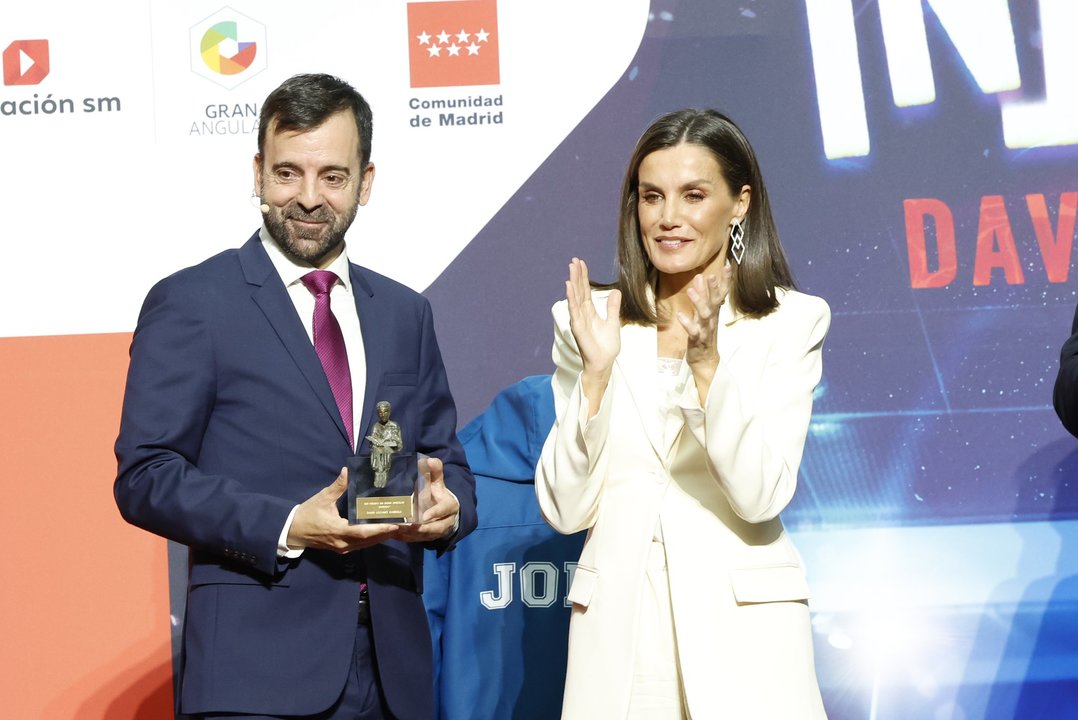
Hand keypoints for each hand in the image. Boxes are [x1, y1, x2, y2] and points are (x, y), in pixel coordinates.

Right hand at [287, 468, 398, 552]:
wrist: (292, 532)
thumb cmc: (307, 514)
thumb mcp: (322, 498)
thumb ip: (337, 487)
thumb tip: (347, 471)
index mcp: (338, 530)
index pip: (363, 532)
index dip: (380, 529)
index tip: (395, 524)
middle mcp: (343, 543)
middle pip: (369, 540)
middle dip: (386, 532)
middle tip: (403, 523)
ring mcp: (343, 548)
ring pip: (367, 544)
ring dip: (381, 536)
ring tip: (397, 526)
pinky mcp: (342, 549)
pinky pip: (361, 545)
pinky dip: (373, 538)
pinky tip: (382, 530)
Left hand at [395, 458, 459, 542]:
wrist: (445, 514)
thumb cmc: (438, 496)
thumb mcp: (438, 483)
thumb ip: (435, 472)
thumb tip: (429, 460)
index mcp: (449, 507)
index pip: (444, 510)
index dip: (435, 513)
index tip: (424, 516)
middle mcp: (445, 522)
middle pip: (434, 528)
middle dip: (421, 529)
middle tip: (406, 526)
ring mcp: (436, 533)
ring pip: (424, 536)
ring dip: (411, 535)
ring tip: (397, 530)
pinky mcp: (427, 539)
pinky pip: (416, 540)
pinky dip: (405, 538)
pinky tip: (394, 534)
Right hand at [566, 258, 620, 411]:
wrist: (604, 363)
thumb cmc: (606, 347)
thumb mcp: (613, 322)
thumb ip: (612, 307)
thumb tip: (616, 291)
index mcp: (590, 312)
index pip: (585, 291)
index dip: (583, 277)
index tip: (581, 263)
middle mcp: (582, 314)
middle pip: (578, 290)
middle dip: (576, 275)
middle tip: (574, 260)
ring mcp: (579, 320)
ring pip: (575, 297)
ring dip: (573, 282)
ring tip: (571, 268)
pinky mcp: (578, 327)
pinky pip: (574, 310)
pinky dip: (571, 298)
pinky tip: (569, 286)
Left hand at [677, 262, 731, 399]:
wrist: (704, 359)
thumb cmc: (703, 333)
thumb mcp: (704, 313)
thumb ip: (703, 296)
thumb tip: (701, 276)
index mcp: (714, 312)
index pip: (721, 293)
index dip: (725, 281)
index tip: (728, 266)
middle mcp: (711, 319)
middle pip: (714, 302)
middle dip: (713, 288)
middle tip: (710, 275)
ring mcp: (705, 329)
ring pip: (704, 315)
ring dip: (699, 302)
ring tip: (691, 290)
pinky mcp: (697, 340)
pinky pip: (693, 331)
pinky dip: (687, 323)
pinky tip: (681, 315)